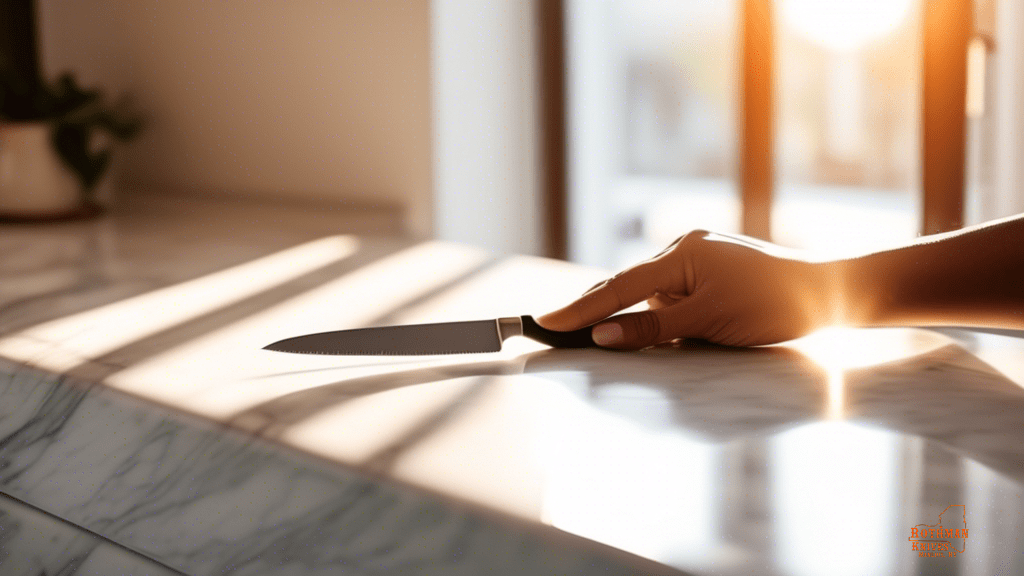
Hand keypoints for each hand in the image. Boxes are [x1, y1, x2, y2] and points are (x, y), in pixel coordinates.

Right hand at [537, 230, 835, 347]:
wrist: (829, 293)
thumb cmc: (774, 305)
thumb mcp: (710, 323)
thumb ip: (654, 329)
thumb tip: (604, 337)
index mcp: (682, 253)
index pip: (619, 287)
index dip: (581, 310)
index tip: (546, 323)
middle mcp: (684, 249)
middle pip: (627, 286)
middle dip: (595, 310)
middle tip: (552, 327)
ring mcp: (697, 259)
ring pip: (649, 296)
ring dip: (636, 319)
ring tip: (626, 338)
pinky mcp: (709, 271)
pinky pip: (670, 296)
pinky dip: (661, 316)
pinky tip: (663, 333)